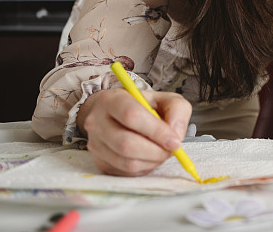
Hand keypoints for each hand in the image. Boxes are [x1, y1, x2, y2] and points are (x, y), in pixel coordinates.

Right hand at [78, 88, 192, 175]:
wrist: (116, 114)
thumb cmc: (143, 106)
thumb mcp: (165, 99)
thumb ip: (177, 110)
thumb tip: (176, 134)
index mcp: (112, 99)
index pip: (132, 116)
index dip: (157, 131)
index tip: (175, 141)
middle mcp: (97, 122)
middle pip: (127, 144)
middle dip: (156, 151)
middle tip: (172, 150)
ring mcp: (95, 144)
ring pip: (127, 162)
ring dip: (152, 161)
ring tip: (162, 152)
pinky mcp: (99, 162)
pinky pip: (125, 173)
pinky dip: (144, 168)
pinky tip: (149, 157)